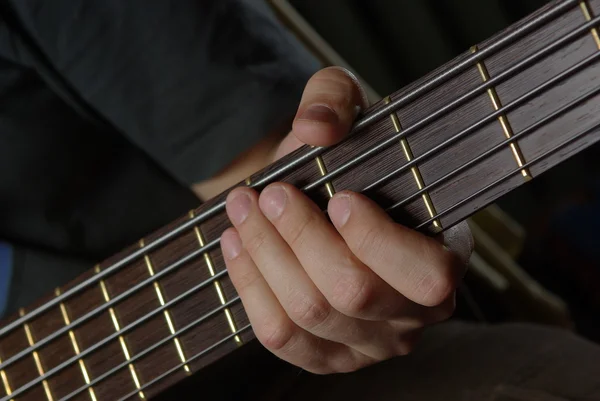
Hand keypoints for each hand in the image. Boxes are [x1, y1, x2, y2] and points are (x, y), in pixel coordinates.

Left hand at [220, 67, 472, 373]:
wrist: (317, 203)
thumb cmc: (346, 164)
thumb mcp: (349, 113)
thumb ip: (335, 99)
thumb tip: (315, 127)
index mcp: (443, 260)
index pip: (427, 275)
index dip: (377, 241)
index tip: (339, 198)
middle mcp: (412, 314)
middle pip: (352, 293)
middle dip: (300, 237)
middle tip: (270, 194)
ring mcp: (367, 344)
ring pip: (308, 313)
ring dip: (265, 254)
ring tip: (242, 208)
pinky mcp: (324, 356)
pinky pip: (280, 336)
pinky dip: (250, 286)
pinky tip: (237, 245)